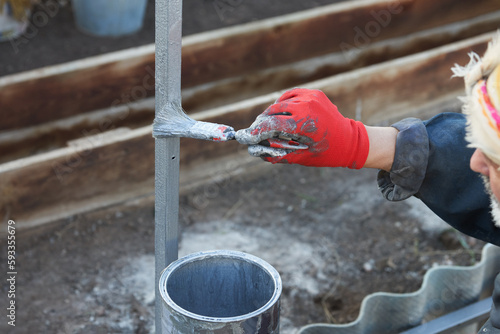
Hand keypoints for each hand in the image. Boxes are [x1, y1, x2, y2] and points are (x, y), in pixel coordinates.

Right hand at [235, 88, 368, 168]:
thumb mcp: (297, 157)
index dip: (254, 132)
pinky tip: (284, 116)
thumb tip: (251, 148)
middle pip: (271, 112)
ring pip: (279, 104)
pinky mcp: (313, 93)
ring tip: (274, 127)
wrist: (349, 140)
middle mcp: (306, 105)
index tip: (242, 137)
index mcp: (304, 123)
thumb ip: (273, 152)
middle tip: (257, 134)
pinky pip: (289, 97)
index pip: (270, 124)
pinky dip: (283, 106)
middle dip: (262, 124)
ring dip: (272, 115)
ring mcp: (310, 96)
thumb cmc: (323, 153)